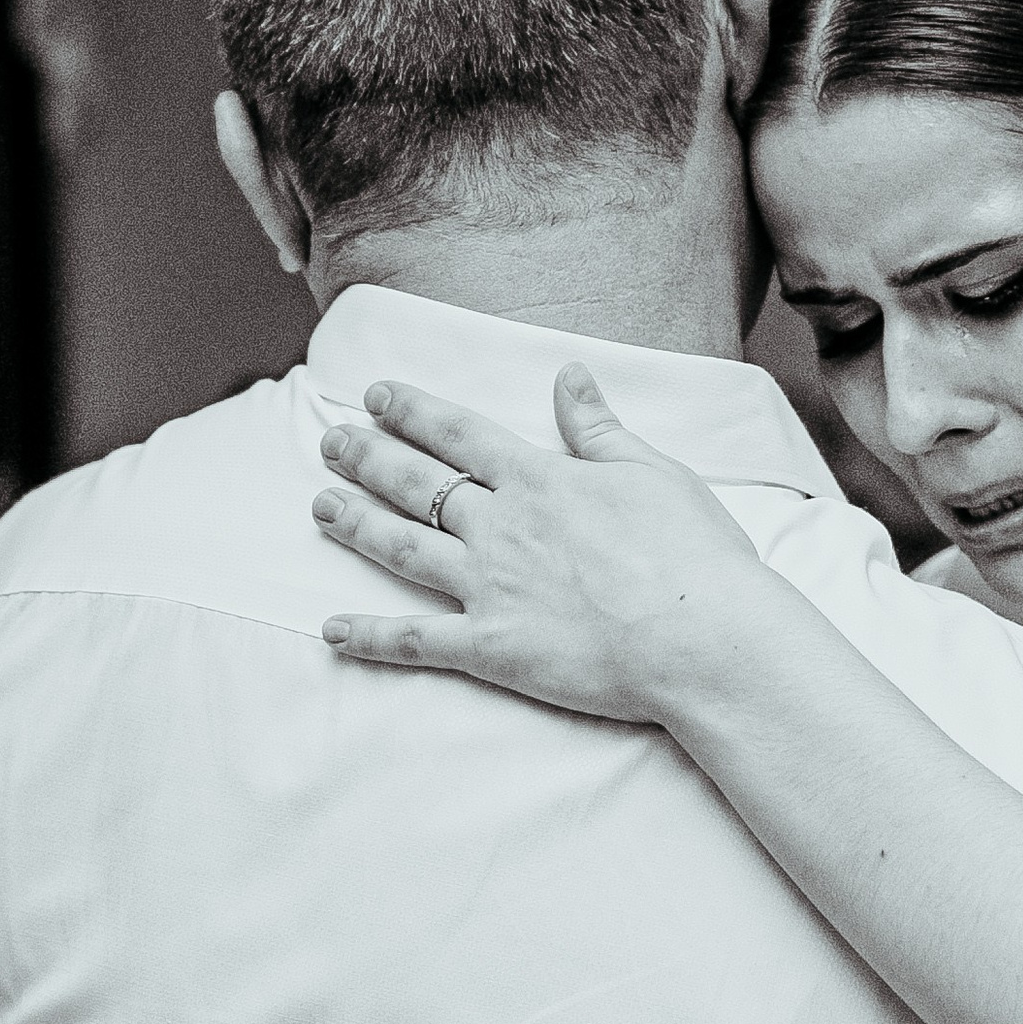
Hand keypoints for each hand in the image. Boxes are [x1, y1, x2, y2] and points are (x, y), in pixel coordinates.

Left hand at [312, 369, 764, 721]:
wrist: (701, 637)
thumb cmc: (692, 554)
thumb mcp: (652, 471)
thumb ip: (598, 427)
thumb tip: (569, 375)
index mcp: (540, 479)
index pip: (460, 433)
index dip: (413, 411)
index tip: (376, 395)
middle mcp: (501, 527)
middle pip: (417, 483)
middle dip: (368, 458)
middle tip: (330, 442)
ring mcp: (489, 587)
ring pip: (403, 547)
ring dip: (356, 524)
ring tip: (321, 506)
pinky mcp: (491, 648)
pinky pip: (417, 640)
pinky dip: (370, 636)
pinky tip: (332, 630)